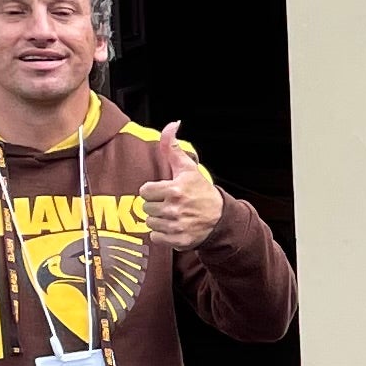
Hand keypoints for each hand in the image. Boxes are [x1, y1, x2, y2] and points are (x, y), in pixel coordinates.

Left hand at [147, 123, 226, 251]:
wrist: (220, 218)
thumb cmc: (201, 192)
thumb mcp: (188, 168)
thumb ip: (173, 147)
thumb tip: (172, 125)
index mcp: (175, 189)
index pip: (145, 191)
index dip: (153, 191)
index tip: (164, 191)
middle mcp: (174, 209)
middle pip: (146, 208)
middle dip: (156, 205)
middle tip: (170, 204)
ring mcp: (176, 226)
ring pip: (150, 223)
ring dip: (158, 220)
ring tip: (172, 216)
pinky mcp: (178, 241)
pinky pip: (156, 238)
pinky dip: (162, 235)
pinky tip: (173, 227)